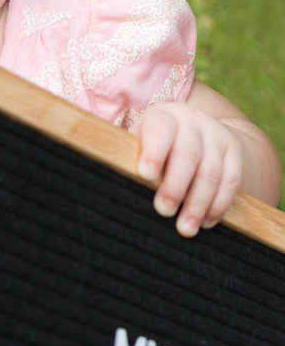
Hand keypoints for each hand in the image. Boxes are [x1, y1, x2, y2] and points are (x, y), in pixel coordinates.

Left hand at [136, 101, 243, 236]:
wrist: (197, 128)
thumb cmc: (155, 145)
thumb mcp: (140, 142)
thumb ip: (130, 158)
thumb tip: (111, 187)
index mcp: (163, 117)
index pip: (160, 130)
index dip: (153, 153)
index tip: (144, 175)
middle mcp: (192, 122)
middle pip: (187, 154)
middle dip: (175, 186)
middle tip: (163, 211)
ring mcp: (216, 136)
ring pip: (210, 172)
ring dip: (198, 203)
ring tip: (185, 228)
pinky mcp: (234, 152)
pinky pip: (231, 180)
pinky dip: (218, 204)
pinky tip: (206, 222)